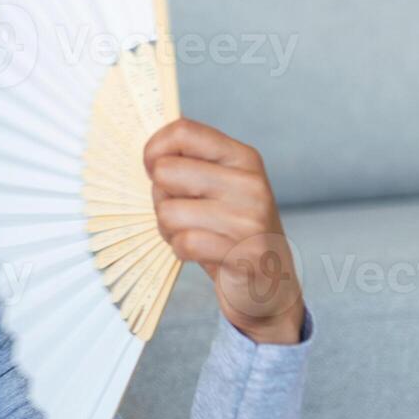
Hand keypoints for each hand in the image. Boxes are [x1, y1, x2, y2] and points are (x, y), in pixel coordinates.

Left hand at [143, 118, 305, 344]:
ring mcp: (250, 219)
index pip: (183, 131)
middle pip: (166, 172)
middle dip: (160, 197)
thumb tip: (148, 152)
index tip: (153, 169)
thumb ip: (189, 163)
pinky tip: (201, 253)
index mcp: (242, 157)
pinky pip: (184, 243)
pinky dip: (181, 251)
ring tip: (192, 234)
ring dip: (169, 229)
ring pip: (168, 211)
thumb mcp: (218, 186)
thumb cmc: (231, 230)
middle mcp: (250, 183)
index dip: (154, 150)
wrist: (270, 287)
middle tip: (181, 213)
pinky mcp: (244, 254)